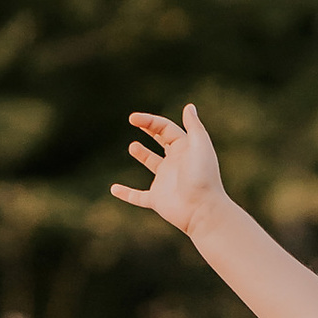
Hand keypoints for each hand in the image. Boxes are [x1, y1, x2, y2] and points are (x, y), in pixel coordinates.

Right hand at [110, 103, 223, 234]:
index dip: (149, 121)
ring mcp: (165, 181)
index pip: (165, 128)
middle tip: (134, 120)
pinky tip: (114, 189)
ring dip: (142, 154)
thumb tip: (189, 107)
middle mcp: (175, 163)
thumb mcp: (200, 145)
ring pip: (152, 164)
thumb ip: (194, 126)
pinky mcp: (157, 199)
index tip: (132, 118)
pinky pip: (138, 197)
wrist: (203, 210)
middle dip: (149, 129)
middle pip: (161, 141)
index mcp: (185, 149)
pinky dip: (126, 194)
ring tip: (133, 147)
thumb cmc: (203, 176)